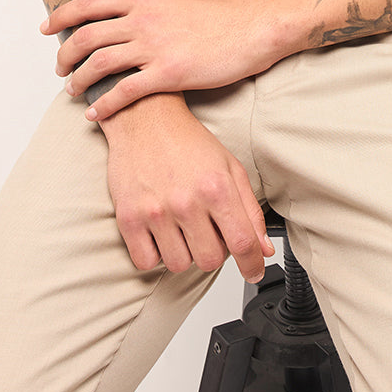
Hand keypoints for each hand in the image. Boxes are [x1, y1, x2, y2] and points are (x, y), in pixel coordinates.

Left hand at [42, 0, 301, 118]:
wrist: (254, 26)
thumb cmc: (222, 4)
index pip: (88, 5)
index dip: (61, 17)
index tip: (46, 29)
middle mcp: (142, 21)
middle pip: (86, 37)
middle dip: (65, 55)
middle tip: (60, 68)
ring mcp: (154, 48)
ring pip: (99, 65)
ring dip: (79, 81)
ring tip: (74, 91)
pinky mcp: (168, 74)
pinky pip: (125, 92)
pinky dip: (105, 105)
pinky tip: (96, 114)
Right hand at [101, 93, 274, 280]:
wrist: (144, 119)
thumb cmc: (187, 142)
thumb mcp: (229, 167)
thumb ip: (250, 210)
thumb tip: (263, 249)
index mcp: (217, 187)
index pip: (242, 243)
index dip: (252, 265)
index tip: (253, 272)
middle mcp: (187, 201)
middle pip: (210, 261)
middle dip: (214, 251)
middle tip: (208, 231)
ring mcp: (156, 211)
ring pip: (179, 264)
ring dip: (184, 252)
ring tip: (181, 226)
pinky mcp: (128, 218)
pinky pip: (146, 262)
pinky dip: (155, 254)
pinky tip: (160, 232)